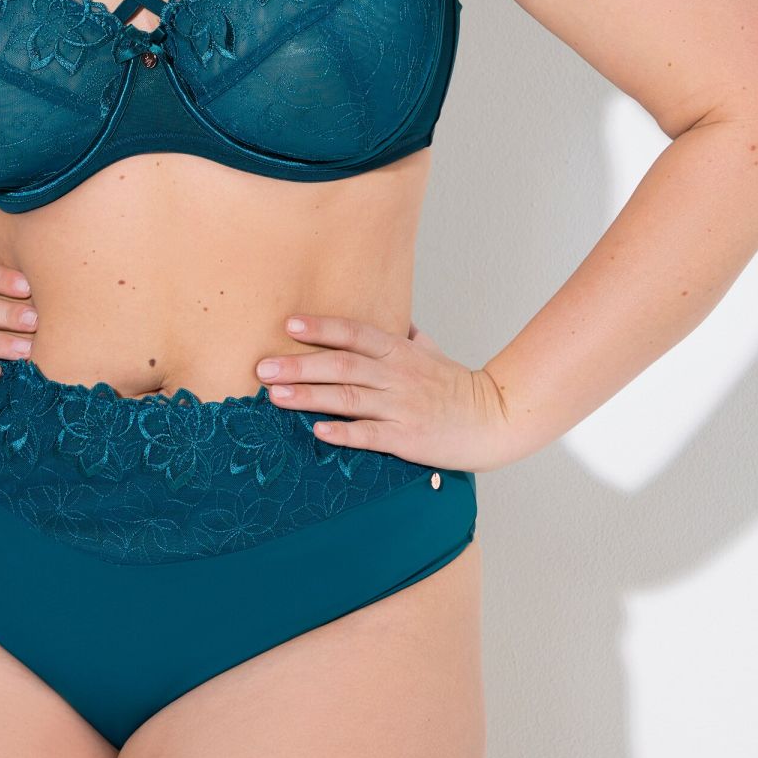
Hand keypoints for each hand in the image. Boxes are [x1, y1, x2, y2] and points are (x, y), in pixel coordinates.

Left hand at [255, 313, 515, 472]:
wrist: (495, 418)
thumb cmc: (458, 386)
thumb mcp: (431, 352)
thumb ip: (407, 335)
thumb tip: (395, 318)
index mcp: (399, 351)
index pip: (354, 333)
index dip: (322, 328)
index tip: (289, 325)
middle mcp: (396, 375)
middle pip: (341, 365)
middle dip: (299, 365)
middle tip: (262, 368)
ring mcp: (400, 407)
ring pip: (347, 398)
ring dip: (308, 396)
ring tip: (275, 396)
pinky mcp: (406, 438)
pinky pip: (369, 435)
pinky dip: (343, 433)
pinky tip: (317, 432)